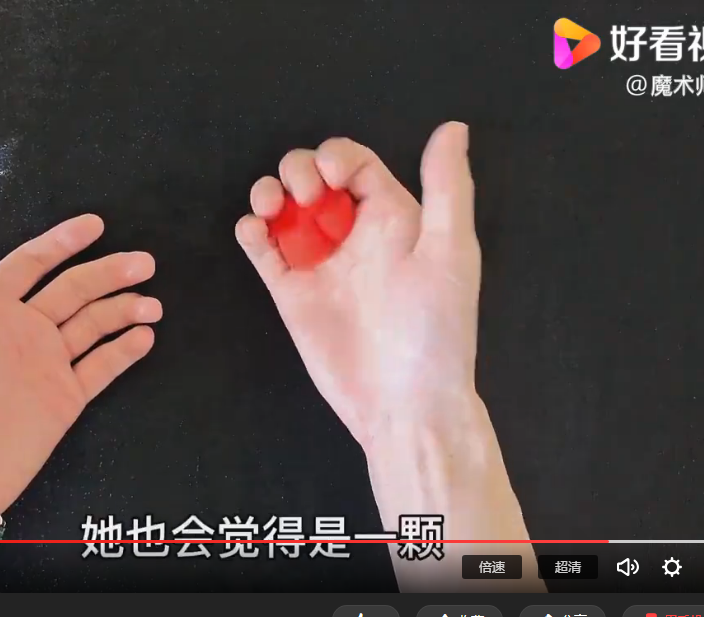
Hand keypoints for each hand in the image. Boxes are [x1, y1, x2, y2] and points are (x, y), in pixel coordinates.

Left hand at [0, 215, 161, 522]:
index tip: (95, 224)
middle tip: (144, 262)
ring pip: (94, 324)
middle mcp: (21, 330)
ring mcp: (46, 364)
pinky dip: (125, 350)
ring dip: (124, 309)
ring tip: (152, 305)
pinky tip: (144, 336)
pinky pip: (102, 366)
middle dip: (109, 273)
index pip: (31, 263)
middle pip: (74, 289)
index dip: (62, 242)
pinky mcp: (66, 398)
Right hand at [235, 122, 479, 453]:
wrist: (402, 402)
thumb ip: (446, 188)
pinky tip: (255, 230)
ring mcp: (318, 262)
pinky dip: (251, 232)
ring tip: (268, 207)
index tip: (329, 176)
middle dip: (299, 170)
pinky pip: (262, 250)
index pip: (357, 165)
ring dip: (268, 192)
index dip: (336, 156)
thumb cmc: (434, 328)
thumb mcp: (450, 252)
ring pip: (283, 208)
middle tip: (307, 197)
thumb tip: (452, 127)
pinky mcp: (290, 291)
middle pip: (312, 177)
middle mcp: (353, 234)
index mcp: (393, 218)